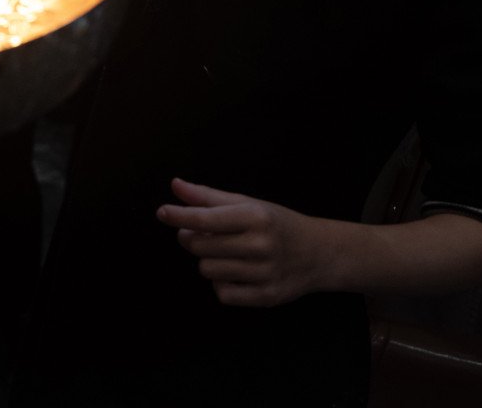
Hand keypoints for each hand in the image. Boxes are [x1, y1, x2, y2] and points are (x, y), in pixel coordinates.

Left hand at [157, 178, 332, 306]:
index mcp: (255, 217)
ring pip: (207, 271)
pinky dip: (221, 284)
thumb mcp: (246, 203)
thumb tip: (175, 186)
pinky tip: (235, 273)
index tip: (162, 212)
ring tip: (225, 253)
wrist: (319, 253)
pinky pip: (222, 294)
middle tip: (205, 235)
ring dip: (208, 262)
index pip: (205, 218)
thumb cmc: (275, 224)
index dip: (179, 215)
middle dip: (194, 239)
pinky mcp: (267, 297)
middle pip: (200, 247)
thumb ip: (207, 197)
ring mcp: (266, 273)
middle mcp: (261, 245)